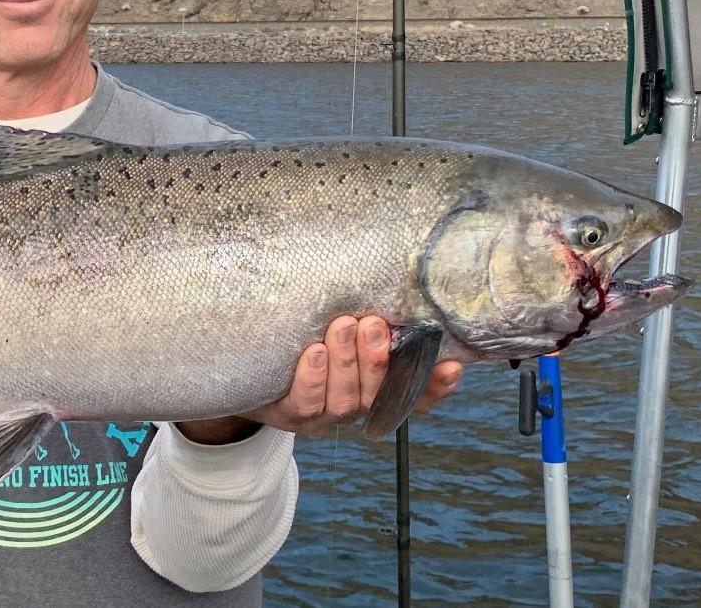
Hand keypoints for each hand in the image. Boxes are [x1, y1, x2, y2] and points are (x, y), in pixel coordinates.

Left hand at [242, 315, 462, 436]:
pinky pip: (305, 402)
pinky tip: (313, 351)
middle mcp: (355, 407)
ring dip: (346, 362)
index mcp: (376, 390)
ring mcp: (323, 415)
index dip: (435, 385)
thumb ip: (372, 317)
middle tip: (374, 324)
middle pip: (378, 395)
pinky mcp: (289, 415)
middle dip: (378, 359)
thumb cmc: (308, 335)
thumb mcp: (343, 325)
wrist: (250, 363)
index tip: (450, 363)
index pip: (416, 395)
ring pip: (345, 401)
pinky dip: (312, 377)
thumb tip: (403, 285)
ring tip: (343, 325)